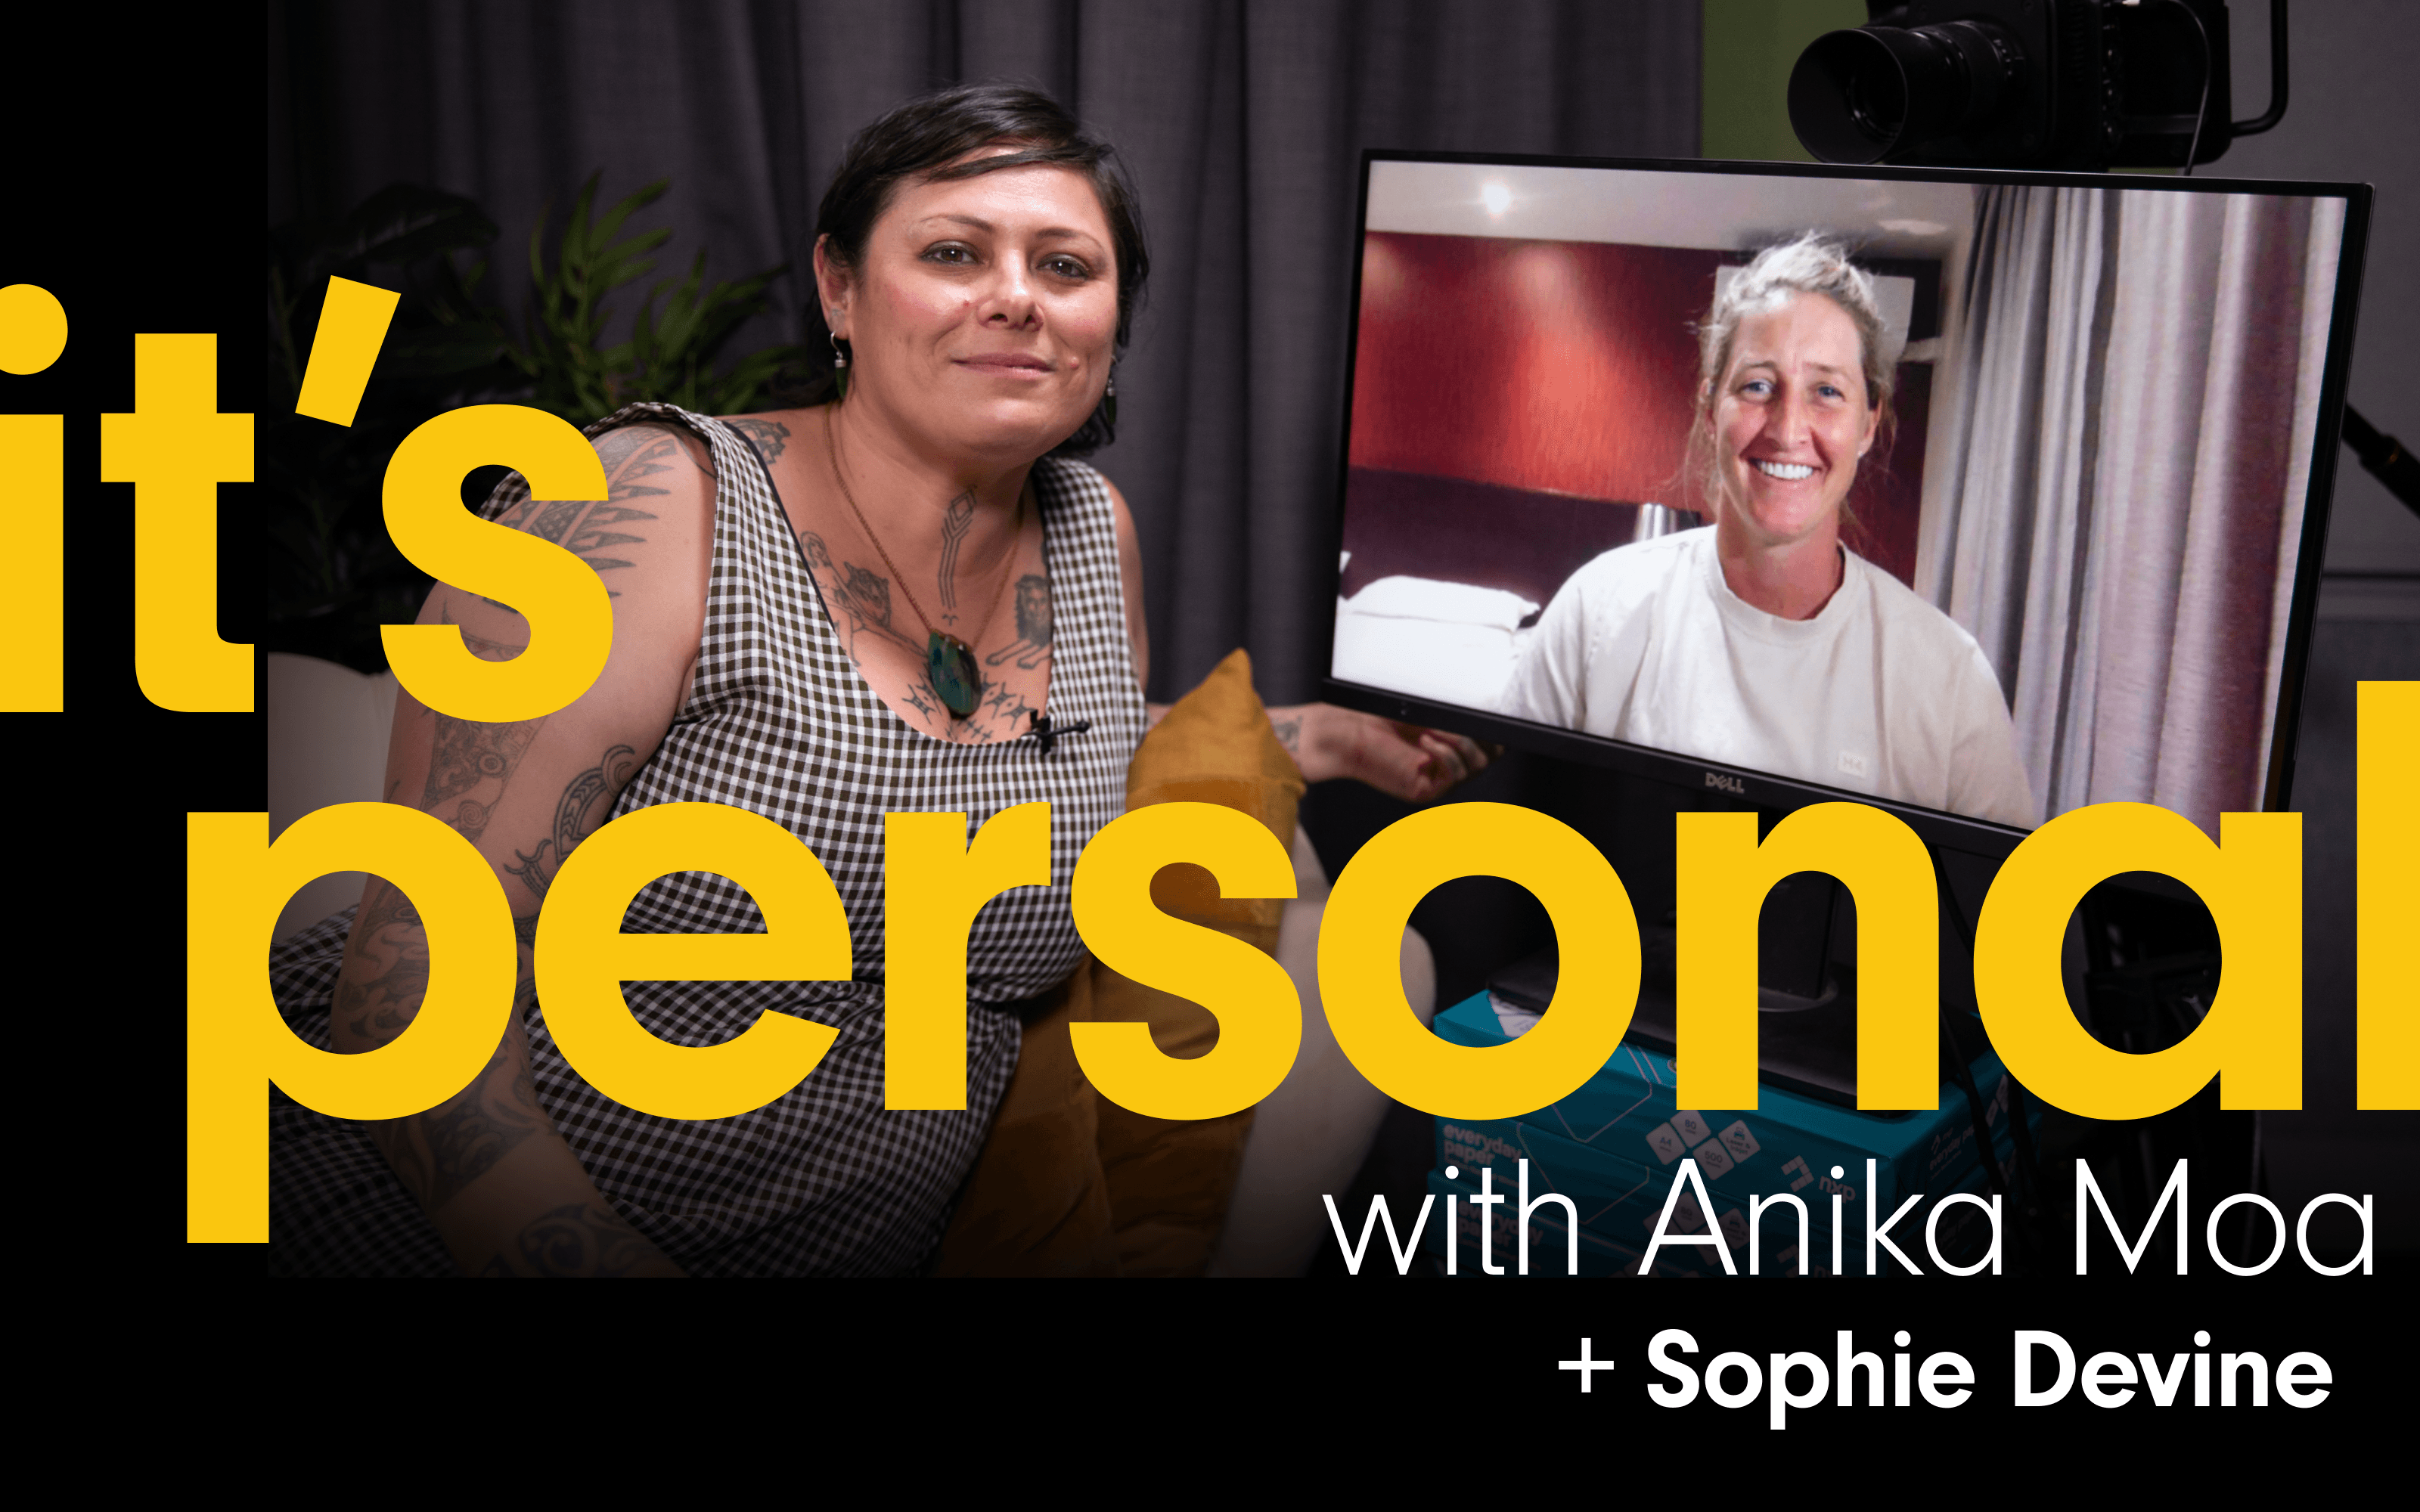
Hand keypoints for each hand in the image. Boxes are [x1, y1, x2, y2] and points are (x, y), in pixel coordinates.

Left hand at [1268, 702, 1494, 801]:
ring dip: (1459, 742)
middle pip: (1488, 758)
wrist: (1344, 735)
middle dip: (1479, 737)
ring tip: (1433, 729)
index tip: (1487, 718)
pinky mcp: (1423, 790)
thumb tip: (1484, 711)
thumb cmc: (1373, 720)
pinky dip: (1446, 753)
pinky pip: (1454, 774)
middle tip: (1458, 722)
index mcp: (1446, 748)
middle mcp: (1444, 767)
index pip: (1488, 747)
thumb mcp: (1421, 710)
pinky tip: (1427, 741)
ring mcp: (1436, 781)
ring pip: (1475, 766)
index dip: (1492, 734)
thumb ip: (1451, 714)